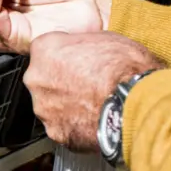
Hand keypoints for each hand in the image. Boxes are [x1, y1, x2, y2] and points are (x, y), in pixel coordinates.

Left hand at [25, 31, 164, 151]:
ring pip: (52, 104)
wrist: (133, 103)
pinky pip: (63, 126)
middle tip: (89, 81)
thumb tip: (89, 39)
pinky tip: (95, 119)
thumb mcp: (108, 38)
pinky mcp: (56, 132)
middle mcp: (37, 79)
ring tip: (95, 102)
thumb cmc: (124, 69)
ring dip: (68, 103)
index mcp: (45, 50)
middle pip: (45, 77)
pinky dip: (76, 124)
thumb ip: (86, 41)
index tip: (80, 57)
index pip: (47, 48)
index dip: (67, 53)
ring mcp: (43, 108)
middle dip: (63, 79)